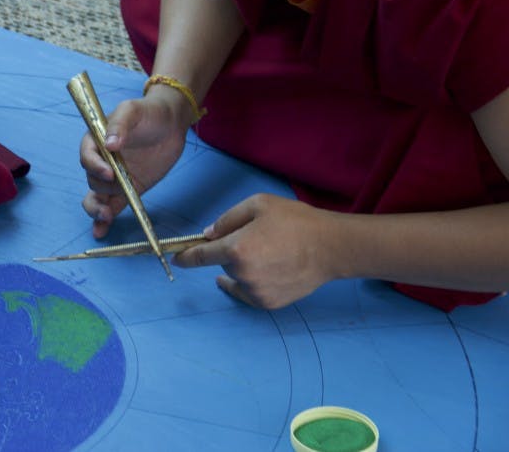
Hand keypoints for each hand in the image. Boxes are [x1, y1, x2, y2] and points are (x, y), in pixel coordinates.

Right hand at [80, 89, 188, 237]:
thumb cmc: (149, 112)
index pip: (88, 156)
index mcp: (96, 140)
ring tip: (106, 215)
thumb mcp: (132, 110)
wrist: (172, 123)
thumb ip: (119, 125)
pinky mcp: (128, 189)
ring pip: (97, 196)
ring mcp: (115, 178)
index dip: (95, 166)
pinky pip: (112, 206)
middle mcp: (102, 161)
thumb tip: (109, 144)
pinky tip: (101, 232)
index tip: (110, 172)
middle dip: (101, 188)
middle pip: (92, 179)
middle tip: (116, 190)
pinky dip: (105, 220)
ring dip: (98, 208)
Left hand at [173, 194, 338, 308]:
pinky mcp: (267, 303)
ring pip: (236, 277)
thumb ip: (227, 219)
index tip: (177, 258)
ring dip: (242, 267)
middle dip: (230, 251)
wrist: (331, 247)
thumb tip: (208, 235)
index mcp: (236, 248)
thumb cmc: (295, 221)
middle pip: (222, 262)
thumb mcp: (258, 205)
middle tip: (258, 239)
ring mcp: (255, 292)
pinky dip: (252, 282)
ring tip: (270, 253)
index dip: (186, 256)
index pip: (200, 255)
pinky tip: (269, 269)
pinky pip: (248, 291)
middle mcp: (242, 274)